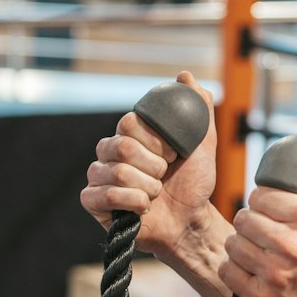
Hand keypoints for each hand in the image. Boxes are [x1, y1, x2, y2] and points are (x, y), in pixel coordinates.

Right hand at [80, 72, 217, 258]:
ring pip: (116, 172)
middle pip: (122, 146)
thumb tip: (185, 76)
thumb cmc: (194, 183)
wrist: (191, 220)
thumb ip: (197, 108)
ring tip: (156, 193)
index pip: (130, 123)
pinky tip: (143, 208)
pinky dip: (132, 202)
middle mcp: (110, 152)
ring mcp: (99, 176)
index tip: (173, 154)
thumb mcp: (203, 142)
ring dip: (148, 187)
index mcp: (130, 134)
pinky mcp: (93, 202)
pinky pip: (105, 195)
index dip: (156, 141)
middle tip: (164, 175)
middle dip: (154, 165)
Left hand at [218, 128, 296, 296]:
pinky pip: (229, 271)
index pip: (260, 195)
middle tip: (262, 225)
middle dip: (250, 219)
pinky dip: (234, 267)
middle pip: (244, 218)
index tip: (271, 206)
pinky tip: (250, 264)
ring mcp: (277, 274)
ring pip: (234, 243)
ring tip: (256, 243)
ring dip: (241, 242)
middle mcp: (292, 246)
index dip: (262, 199)